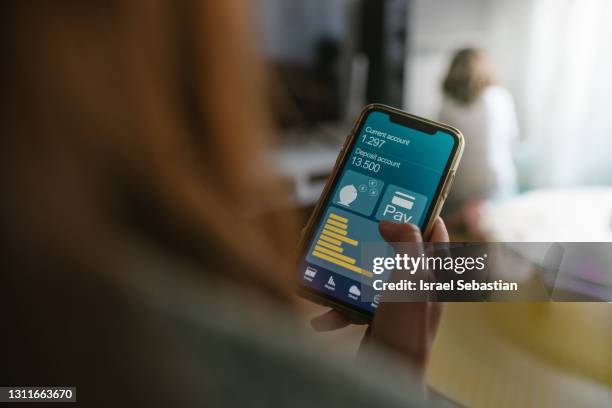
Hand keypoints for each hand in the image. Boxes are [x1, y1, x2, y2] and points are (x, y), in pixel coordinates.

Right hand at [311, 217, 448, 378]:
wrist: (389, 373)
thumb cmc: (405, 330)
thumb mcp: (411, 279)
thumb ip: (408, 244)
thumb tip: (392, 222)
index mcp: (433, 273)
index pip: (436, 232)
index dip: (422, 212)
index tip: (403, 197)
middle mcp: (418, 286)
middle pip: (399, 250)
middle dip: (375, 240)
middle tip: (358, 227)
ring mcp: (398, 303)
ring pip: (373, 275)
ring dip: (350, 275)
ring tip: (332, 271)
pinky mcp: (379, 318)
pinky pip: (357, 304)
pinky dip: (339, 308)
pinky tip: (324, 316)